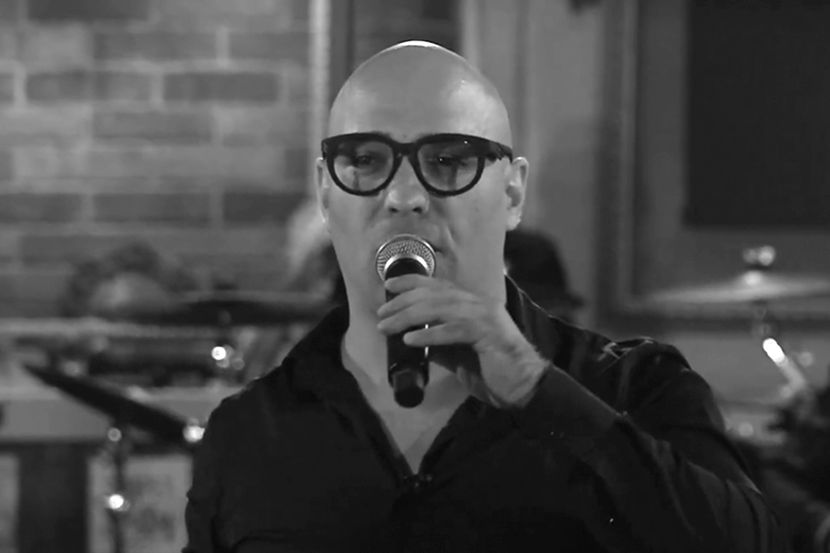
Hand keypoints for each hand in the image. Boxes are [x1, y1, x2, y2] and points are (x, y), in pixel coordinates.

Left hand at [377, 274, 548, 408]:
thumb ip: (438, 344)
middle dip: (403, 302)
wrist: (524, 388)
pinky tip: (411, 340)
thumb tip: (411, 338)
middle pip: (434, 294)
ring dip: (409, 317)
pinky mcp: (488, 334)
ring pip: (440, 308)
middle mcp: (478, 304)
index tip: (388, 286)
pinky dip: (429, 334)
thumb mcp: (458, 355)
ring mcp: (485, 317)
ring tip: (387, 326)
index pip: (438, 286)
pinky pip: (453, 330)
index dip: (412, 282)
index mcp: (473, 305)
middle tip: (381, 314)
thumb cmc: (493, 372)